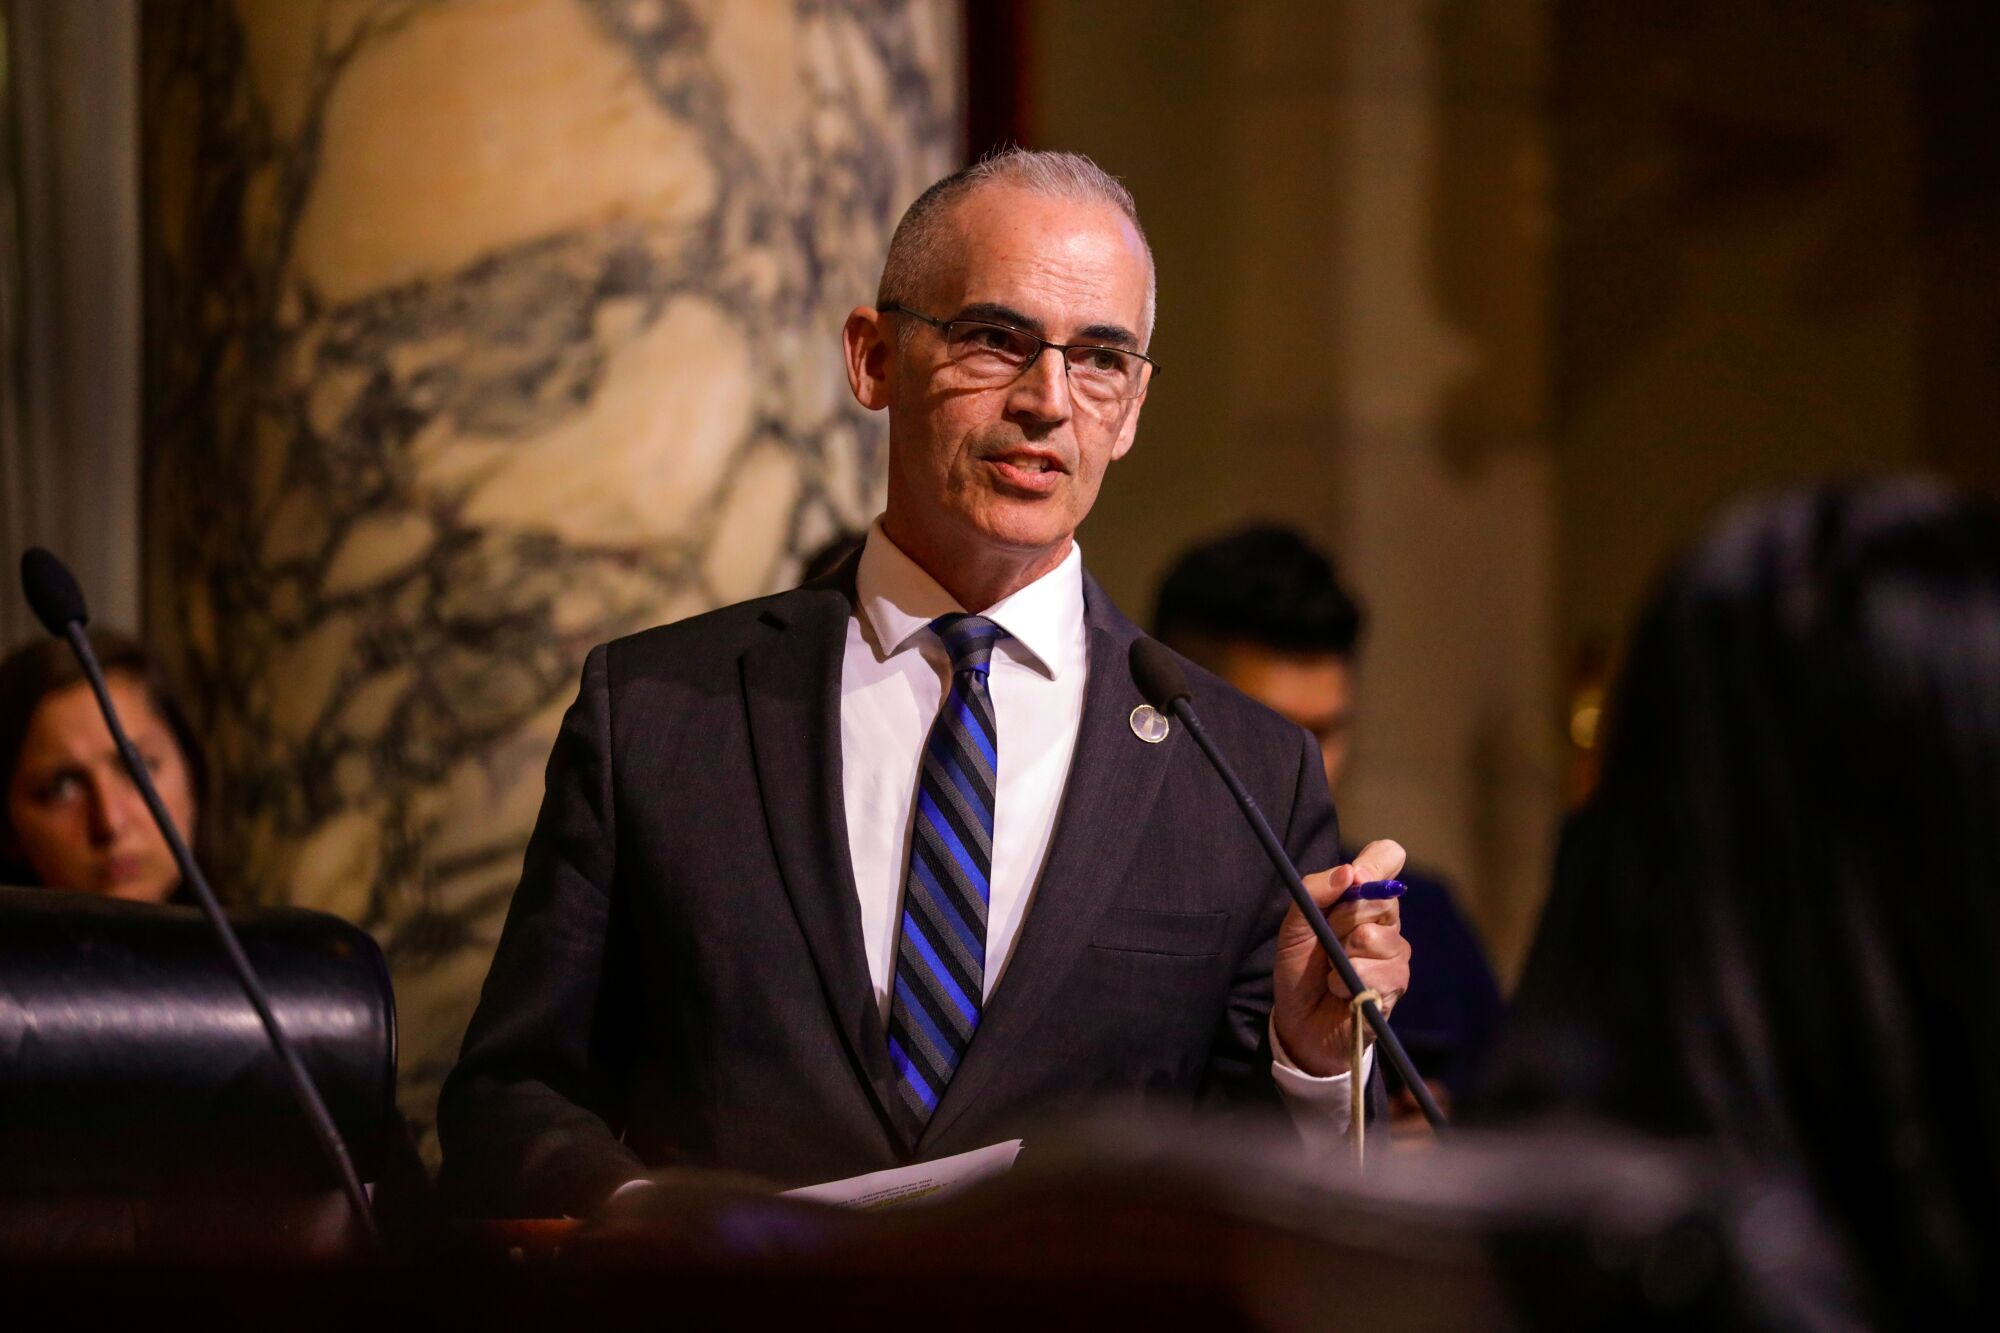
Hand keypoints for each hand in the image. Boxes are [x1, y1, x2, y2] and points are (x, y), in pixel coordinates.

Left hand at [1272, 840, 1412, 1077]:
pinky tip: (1340, 990)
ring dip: (1341, 956)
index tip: (1354, 878)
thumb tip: (1349, 872)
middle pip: (1381, 897)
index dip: (1374, 863)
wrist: (1299, 1021)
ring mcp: (1394, 951)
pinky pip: (1377, 971)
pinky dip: (1346, 981)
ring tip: (1331, 971)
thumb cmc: (1299, 968)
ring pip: (1375, 936)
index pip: (1387, 856)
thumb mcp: (1294, 926)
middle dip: (1341, 920)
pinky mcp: (1397, 982)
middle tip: (1326, 941)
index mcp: (1361, 896)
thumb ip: (1314, 892)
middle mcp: (1384, 919)